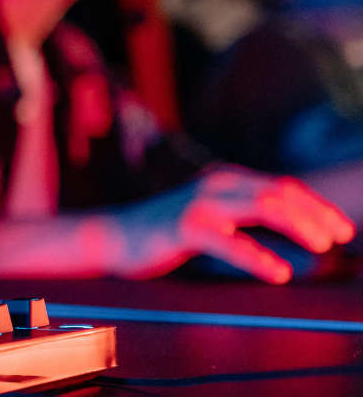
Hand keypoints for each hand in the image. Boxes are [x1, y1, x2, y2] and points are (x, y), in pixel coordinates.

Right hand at [110, 165, 356, 283]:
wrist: (111, 238)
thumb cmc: (163, 233)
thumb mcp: (210, 216)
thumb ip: (243, 213)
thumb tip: (292, 228)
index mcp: (225, 180)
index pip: (283, 186)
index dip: (317, 205)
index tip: (344, 229)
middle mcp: (216, 184)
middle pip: (280, 191)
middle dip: (316, 213)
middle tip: (341, 237)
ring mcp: (199, 204)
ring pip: (263, 205)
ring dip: (299, 225)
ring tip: (321, 246)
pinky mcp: (183, 227)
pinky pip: (229, 242)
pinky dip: (258, 257)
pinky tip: (278, 272)